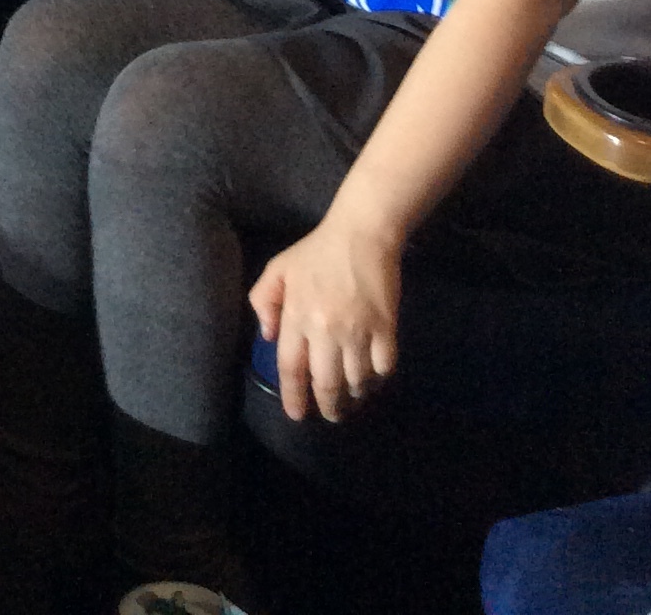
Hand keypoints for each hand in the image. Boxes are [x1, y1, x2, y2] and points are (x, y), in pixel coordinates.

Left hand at [250, 215, 401, 422]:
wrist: (361, 234)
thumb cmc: (316, 252)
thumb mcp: (279, 268)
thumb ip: (264, 300)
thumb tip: (268, 336)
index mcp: (297, 316)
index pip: (291, 368)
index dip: (293, 397)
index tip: (296, 416)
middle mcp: (326, 330)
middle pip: (326, 384)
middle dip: (328, 408)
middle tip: (330, 415)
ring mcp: (358, 331)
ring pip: (356, 381)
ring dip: (353, 395)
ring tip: (351, 396)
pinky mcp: (386, 329)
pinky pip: (383, 369)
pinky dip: (377, 379)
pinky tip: (372, 377)